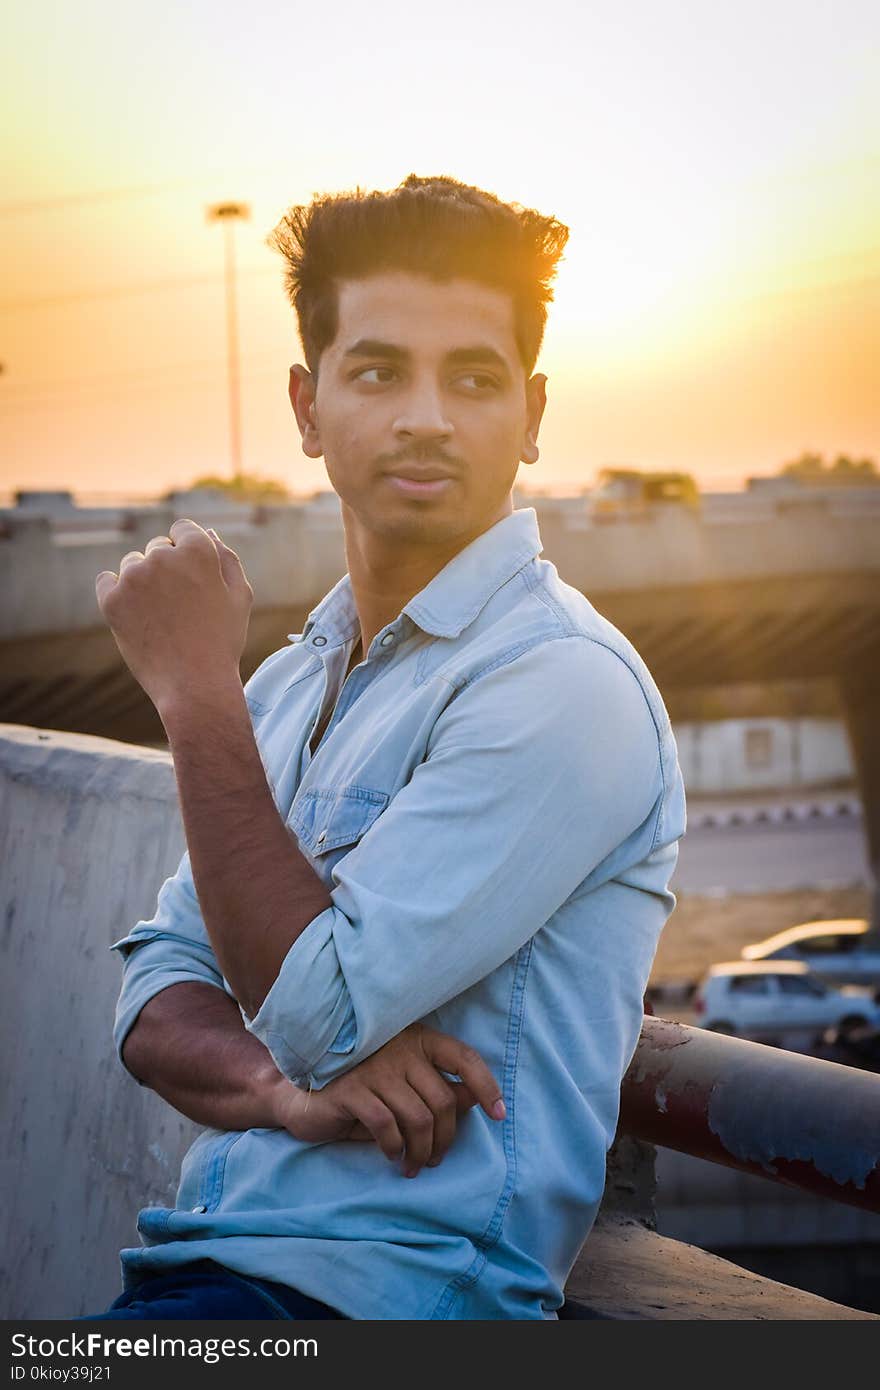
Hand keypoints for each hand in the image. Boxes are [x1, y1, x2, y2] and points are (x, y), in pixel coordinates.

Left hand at [95, 519, 252, 714]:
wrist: (194, 685)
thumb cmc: (222, 641)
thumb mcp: (239, 597)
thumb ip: (227, 559)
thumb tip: (207, 533)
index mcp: (198, 551)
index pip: (182, 530)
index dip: (188, 555)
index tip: (191, 581)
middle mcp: (163, 557)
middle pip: (157, 548)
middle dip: (166, 570)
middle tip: (180, 608)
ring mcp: (134, 577)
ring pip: (132, 565)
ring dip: (143, 583)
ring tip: (161, 618)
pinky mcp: (111, 599)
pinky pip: (106, 581)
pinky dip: (117, 593)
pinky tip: (136, 616)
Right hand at [267, 1024, 505, 1177]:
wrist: (305, 1093)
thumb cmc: (363, 1089)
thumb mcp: (405, 1085)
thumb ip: (438, 1088)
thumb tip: (476, 1100)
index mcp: (419, 1040)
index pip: (464, 1057)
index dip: (486, 1085)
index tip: (499, 1114)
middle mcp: (400, 1048)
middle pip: (444, 1101)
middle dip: (445, 1140)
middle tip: (434, 1160)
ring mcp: (375, 1067)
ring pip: (418, 1118)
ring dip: (421, 1151)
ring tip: (414, 1166)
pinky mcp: (352, 1089)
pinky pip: (387, 1126)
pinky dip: (395, 1148)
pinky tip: (393, 1156)